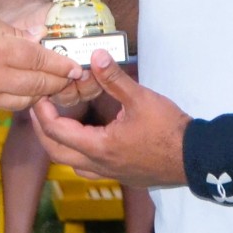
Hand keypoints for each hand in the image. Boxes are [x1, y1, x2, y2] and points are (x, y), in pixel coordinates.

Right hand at [0, 7, 85, 112]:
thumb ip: (15, 32)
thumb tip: (40, 36)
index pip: (42, 61)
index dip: (62, 65)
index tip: (76, 67)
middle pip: (38, 86)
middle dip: (58, 83)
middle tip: (69, 79)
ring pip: (23, 102)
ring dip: (39, 95)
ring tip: (49, 86)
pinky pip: (3, 106)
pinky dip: (17, 100)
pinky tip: (22, 91)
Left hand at [31, 54, 188, 187]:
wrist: (194, 158)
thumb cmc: (168, 129)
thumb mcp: (141, 99)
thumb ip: (114, 78)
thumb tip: (95, 56)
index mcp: (99, 146)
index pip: (57, 132)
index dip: (43, 113)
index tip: (39, 97)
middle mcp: (99, 165)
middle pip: (56, 152)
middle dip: (43, 131)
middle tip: (39, 110)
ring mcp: (110, 173)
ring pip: (72, 163)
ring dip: (59, 144)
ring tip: (57, 124)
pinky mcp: (121, 175)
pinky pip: (88, 168)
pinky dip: (78, 154)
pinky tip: (86, 141)